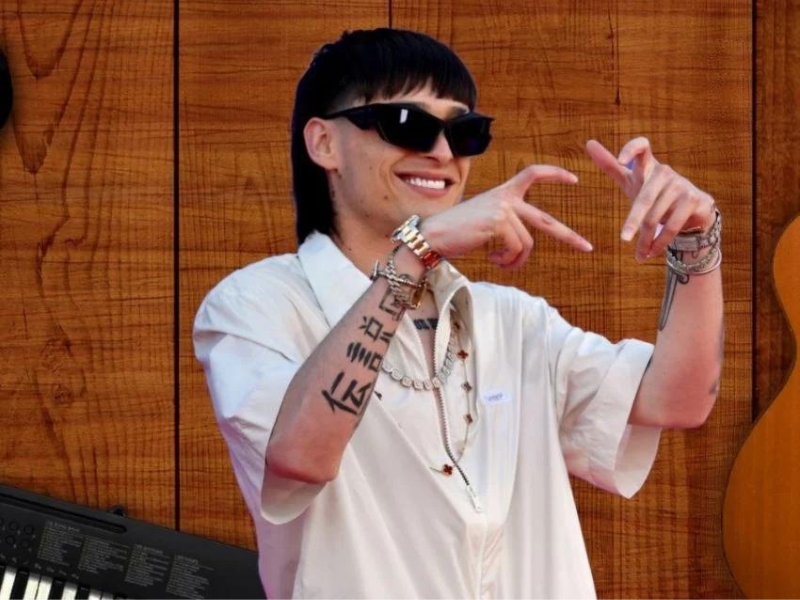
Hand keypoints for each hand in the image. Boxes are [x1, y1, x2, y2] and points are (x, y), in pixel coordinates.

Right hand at [419, 165, 592, 268]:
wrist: (433, 235)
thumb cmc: (455, 232)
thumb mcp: (484, 221)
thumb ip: (505, 224)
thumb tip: (524, 245)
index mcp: (502, 193)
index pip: (532, 174)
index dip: (554, 174)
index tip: (574, 179)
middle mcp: (505, 198)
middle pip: (545, 220)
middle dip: (569, 236)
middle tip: (587, 247)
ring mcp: (502, 210)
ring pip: (526, 244)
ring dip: (516, 260)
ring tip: (501, 262)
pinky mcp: (498, 223)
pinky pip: (516, 249)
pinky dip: (508, 261)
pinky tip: (494, 260)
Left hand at [586, 137, 715, 261]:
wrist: (691, 214)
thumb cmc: (654, 195)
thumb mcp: (631, 181)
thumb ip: (611, 165)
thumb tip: (588, 142)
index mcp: (647, 166)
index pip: (642, 147)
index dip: (632, 150)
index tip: (622, 161)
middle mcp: (665, 172)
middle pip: (644, 199)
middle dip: (633, 221)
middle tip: (623, 239)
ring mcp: (681, 185)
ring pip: (656, 217)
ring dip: (646, 239)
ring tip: (639, 255)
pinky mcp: (694, 199)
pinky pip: (672, 226)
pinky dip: (659, 243)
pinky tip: (651, 253)